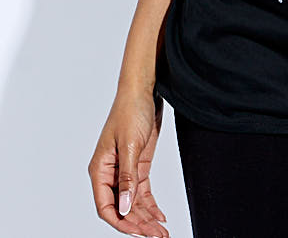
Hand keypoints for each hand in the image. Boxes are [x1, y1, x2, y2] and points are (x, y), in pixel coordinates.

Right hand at [88, 86, 169, 235]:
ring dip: (146, 217)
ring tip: (161, 231)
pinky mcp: (138, 165)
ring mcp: (125, 170)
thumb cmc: (130, 111)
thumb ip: (127, 177)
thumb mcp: (130, 145)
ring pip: (133, 202)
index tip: (138, 232)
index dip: (121, 222)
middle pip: (122, 207)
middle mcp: (110, 173)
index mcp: (100, 169)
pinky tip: (159, 216)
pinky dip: (150, 205)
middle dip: (138, 223)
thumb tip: (124, 207)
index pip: (106, 206)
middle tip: (157, 235)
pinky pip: (142, 192)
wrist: (144, 90)